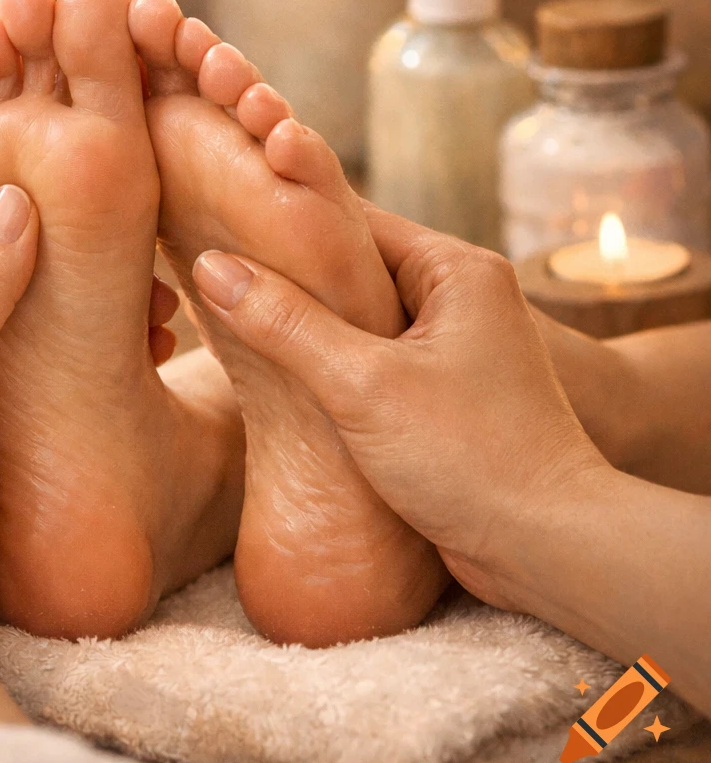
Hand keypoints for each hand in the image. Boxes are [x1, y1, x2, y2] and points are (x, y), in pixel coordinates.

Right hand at [188, 203, 611, 607]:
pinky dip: (328, 364)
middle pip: (352, 265)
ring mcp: (455, 346)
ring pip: (358, 316)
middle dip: (287, 272)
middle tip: (211, 269)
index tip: (216, 214)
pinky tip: (282, 378)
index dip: (282, 212)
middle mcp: (461, 296)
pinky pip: (370, 359)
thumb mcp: (363, 385)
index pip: (351, 217)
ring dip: (305, 324)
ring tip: (233, 320)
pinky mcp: (444, 393)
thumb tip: (212, 267)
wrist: (550, 549)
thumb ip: (286, 323)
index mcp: (456, 269)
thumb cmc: (473, 459)